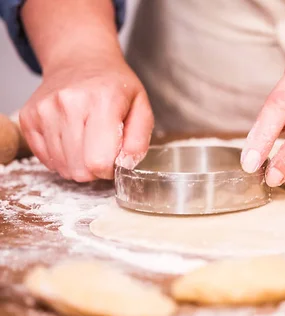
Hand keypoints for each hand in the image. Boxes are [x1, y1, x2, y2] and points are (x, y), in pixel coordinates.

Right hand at [19, 58, 153, 181]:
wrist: (81, 60)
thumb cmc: (114, 86)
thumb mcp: (141, 106)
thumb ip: (139, 139)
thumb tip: (126, 166)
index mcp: (103, 101)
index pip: (99, 161)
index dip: (111, 169)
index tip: (115, 158)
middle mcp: (69, 104)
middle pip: (79, 169)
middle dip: (95, 169)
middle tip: (103, 150)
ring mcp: (44, 110)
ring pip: (61, 167)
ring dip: (77, 164)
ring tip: (87, 142)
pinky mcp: (28, 117)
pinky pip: (44, 159)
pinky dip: (60, 157)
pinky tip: (71, 139)